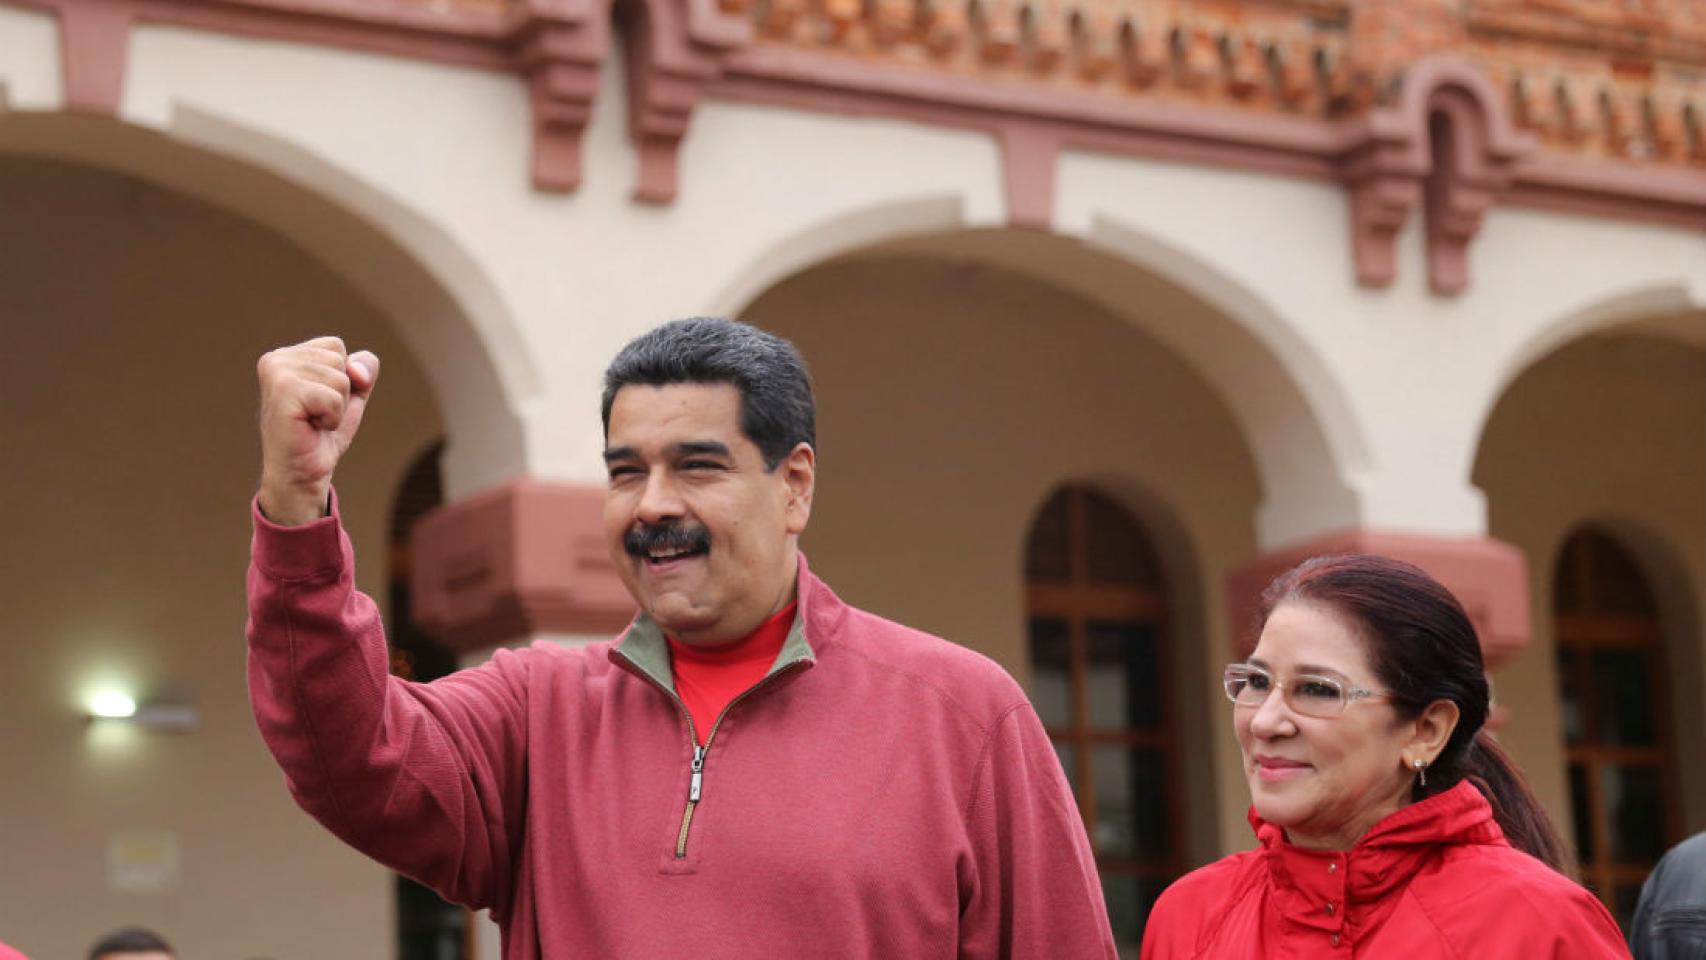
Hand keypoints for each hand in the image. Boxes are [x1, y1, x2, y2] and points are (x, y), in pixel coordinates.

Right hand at [255, 336, 379, 524]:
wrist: (302, 474)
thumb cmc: (321, 435)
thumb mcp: (351, 395)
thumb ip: (363, 370)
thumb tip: (356, 370)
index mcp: (286, 355)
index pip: (336, 347)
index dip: (342, 378)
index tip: (320, 402)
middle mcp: (275, 359)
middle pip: (340, 360)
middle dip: (340, 393)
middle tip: (316, 415)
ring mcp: (276, 373)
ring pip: (340, 379)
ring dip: (336, 408)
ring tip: (313, 422)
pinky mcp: (283, 392)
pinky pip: (334, 397)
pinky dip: (332, 418)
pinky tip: (312, 428)